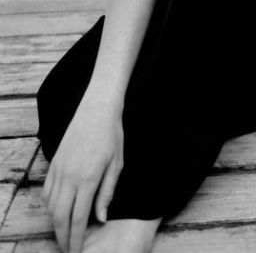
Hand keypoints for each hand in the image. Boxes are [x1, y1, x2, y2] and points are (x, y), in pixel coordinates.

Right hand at [42, 97, 123, 252]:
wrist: (97, 108)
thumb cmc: (112, 134)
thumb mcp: (117, 164)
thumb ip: (107, 192)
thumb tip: (100, 218)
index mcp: (87, 178)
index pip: (77, 218)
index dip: (76, 239)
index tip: (77, 251)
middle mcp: (69, 176)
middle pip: (60, 217)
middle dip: (62, 237)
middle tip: (68, 248)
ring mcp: (59, 169)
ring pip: (50, 205)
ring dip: (55, 222)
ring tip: (64, 232)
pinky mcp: (54, 162)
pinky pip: (47, 191)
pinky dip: (50, 205)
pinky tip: (58, 210)